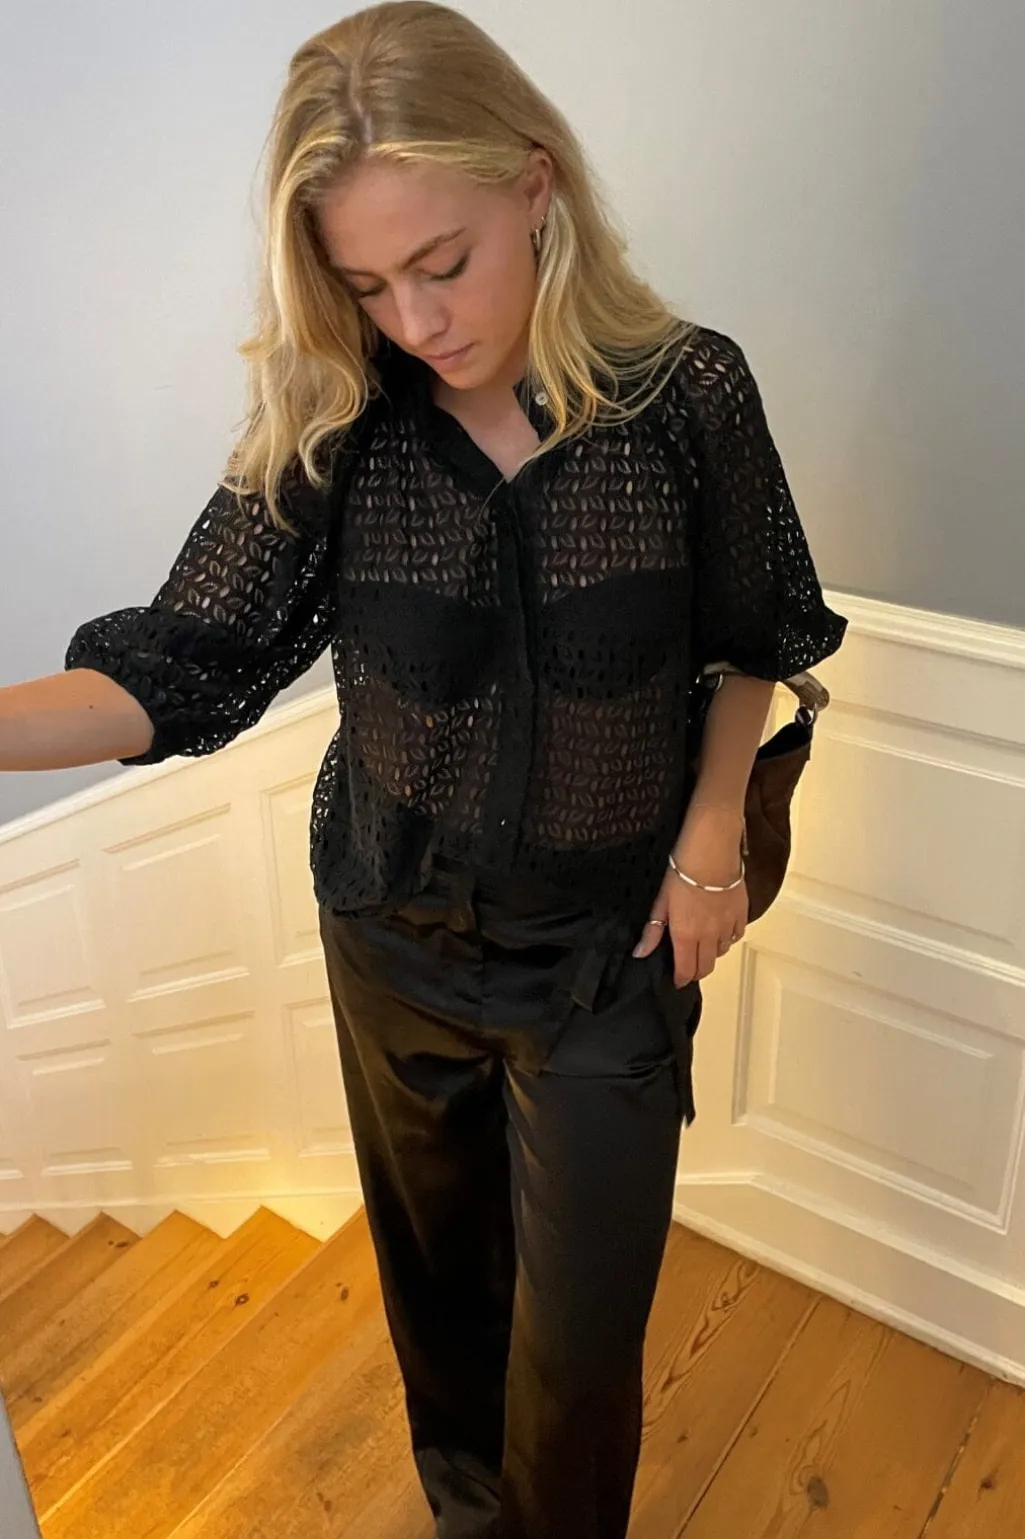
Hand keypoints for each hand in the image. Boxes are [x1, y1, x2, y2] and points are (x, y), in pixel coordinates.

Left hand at [632, 805, 748, 986]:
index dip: (681, 979)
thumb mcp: (661, 900)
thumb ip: (653, 930)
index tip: (677, 980)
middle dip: (696, 971)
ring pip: (722, 952)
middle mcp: (709, 935)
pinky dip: (727, 938)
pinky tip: (720, 929)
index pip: (686, 970)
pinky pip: (736, 936)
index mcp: (686, 934)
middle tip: (688, 967)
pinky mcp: (741, 913)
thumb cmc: (683, 869)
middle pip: (706, 967)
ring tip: (702, 945)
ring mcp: (727, 925)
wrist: (712, 848)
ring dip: (711, 953)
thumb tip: (640, 952)